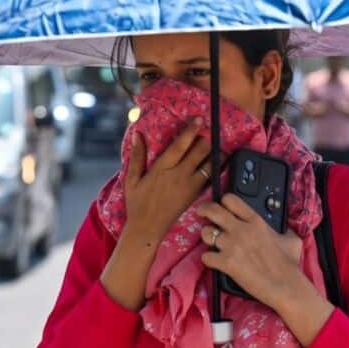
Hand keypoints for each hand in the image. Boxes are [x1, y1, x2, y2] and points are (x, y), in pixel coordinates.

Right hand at [100, 122, 209, 311]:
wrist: (148, 228)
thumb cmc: (137, 203)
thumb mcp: (131, 179)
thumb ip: (137, 156)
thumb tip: (137, 135)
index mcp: (162, 167)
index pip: (180, 145)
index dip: (191, 130)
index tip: (198, 120)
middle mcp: (179, 174)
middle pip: (200, 151)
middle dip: (206, 139)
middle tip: (207, 133)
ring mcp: (190, 185)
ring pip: (209, 163)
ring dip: (214, 153)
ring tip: (216, 146)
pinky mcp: (196, 194)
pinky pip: (209, 177)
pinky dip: (215, 168)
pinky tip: (216, 162)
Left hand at [196, 194, 333, 344]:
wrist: (285, 285)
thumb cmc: (289, 264)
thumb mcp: (291, 239)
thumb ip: (283, 230)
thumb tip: (284, 230)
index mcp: (255, 221)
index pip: (231, 200)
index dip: (223, 201)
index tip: (221, 205)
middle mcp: (241, 230)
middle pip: (213, 210)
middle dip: (204, 210)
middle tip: (201, 213)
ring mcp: (232, 245)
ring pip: (206, 233)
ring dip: (206, 237)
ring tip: (212, 242)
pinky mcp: (226, 263)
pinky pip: (206, 256)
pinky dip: (208, 259)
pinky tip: (215, 261)